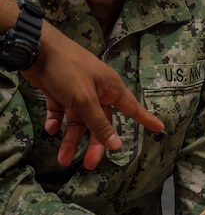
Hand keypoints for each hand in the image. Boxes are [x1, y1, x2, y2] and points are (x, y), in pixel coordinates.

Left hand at [21, 21, 163, 169]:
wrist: (35, 49)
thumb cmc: (67, 70)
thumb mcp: (84, 99)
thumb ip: (99, 123)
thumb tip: (116, 145)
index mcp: (110, 88)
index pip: (132, 108)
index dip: (145, 120)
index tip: (159, 129)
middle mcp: (97, 92)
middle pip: (100, 122)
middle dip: (94, 143)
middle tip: (89, 165)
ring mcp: (77, 92)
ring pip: (78, 121)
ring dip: (70, 139)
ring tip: (62, 159)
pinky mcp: (58, 92)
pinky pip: (61, 112)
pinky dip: (56, 121)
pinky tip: (50, 128)